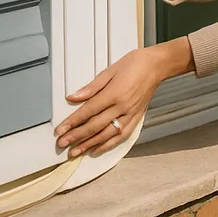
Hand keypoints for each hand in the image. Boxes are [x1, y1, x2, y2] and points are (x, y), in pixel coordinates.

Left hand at [55, 39, 190, 157]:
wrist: (158, 66)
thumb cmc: (134, 64)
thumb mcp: (110, 70)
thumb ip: (91, 87)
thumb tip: (72, 97)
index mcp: (114, 93)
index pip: (88, 111)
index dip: (72, 122)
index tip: (59, 130)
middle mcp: (122, 106)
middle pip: (95, 126)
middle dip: (76, 136)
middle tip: (61, 144)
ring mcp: (130, 114)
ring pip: (107, 134)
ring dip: (90, 144)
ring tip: (75, 152)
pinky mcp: (136, 117)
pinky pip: (122, 135)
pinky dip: (108, 145)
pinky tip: (96, 150)